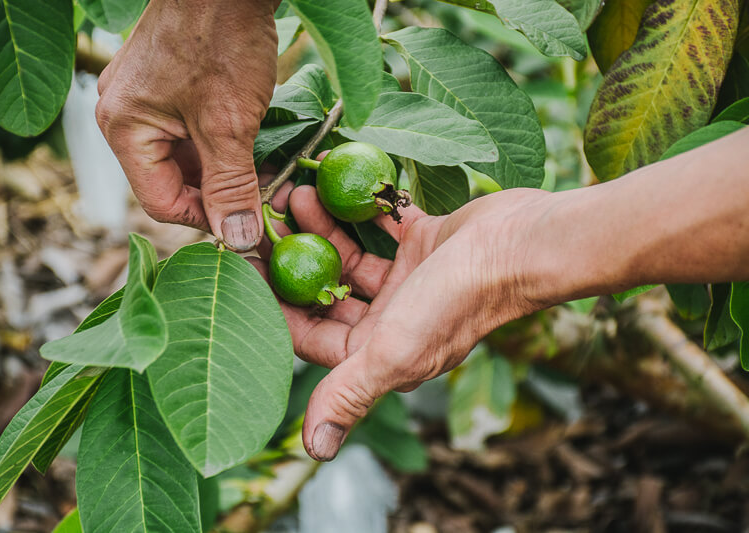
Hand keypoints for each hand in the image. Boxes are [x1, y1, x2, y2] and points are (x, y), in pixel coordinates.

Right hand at [96, 0, 277, 250]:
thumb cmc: (221, 40)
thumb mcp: (229, 125)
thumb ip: (231, 187)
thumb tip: (237, 241)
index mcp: (124, 129)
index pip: (161, 202)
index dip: (206, 219)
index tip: (247, 226)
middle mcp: (125, 115)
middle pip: (173, 180)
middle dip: (220, 194)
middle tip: (265, 200)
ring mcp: (146, 97)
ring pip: (187, 157)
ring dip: (226, 171)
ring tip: (267, 174)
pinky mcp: (170, 84)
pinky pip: (192, 130)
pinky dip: (223, 144)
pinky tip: (255, 146)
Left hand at [253, 184, 552, 460]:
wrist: (522, 245)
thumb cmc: (456, 298)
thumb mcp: (394, 350)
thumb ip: (349, 395)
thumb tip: (315, 452)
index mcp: (380, 353)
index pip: (312, 336)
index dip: (277, 307)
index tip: (247, 268)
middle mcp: (392, 320)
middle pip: (327, 292)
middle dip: (295, 261)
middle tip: (264, 224)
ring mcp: (409, 280)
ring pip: (350, 256)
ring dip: (323, 229)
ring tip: (294, 194)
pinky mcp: (424, 242)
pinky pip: (381, 226)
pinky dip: (360, 209)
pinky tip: (334, 184)